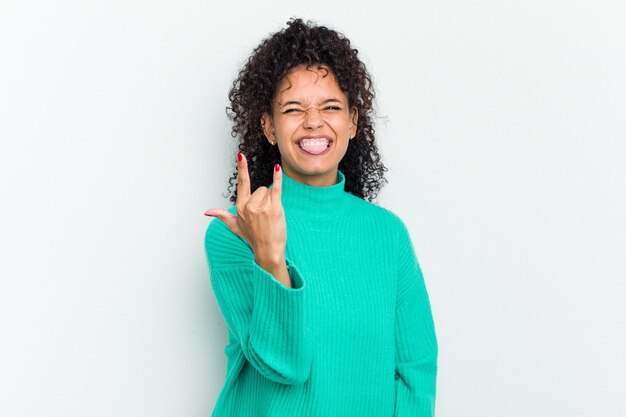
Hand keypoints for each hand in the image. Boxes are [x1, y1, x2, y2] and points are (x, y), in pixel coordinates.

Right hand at [204, 153, 290, 286]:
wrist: (268, 251)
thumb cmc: (252, 238)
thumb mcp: (234, 226)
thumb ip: (222, 215)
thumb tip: (207, 212)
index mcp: (240, 206)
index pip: (242, 183)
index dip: (242, 168)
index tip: (241, 155)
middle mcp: (250, 205)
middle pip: (260, 189)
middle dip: (264, 199)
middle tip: (265, 216)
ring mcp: (262, 206)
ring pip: (269, 192)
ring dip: (272, 201)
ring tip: (270, 217)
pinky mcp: (274, 207)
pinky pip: (276, 188)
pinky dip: (277, 179)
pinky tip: (277, 169)